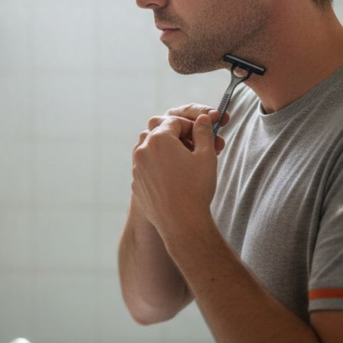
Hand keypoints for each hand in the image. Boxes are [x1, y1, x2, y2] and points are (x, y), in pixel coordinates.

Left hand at [131, 114, 217, 236]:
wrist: (182, 224)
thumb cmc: (196, 188)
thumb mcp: (206, 155)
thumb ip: (203, 132)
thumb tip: (203, 119)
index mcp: (159, 139)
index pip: (175, 121)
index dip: (191, 126)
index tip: (202, 135)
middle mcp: (142, 150)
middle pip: (158, 131)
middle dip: (175, 135)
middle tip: (192, 146)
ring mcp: (136, 167)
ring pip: (149, 148)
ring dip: (164, 148)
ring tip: (182, 159)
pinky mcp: (135, 183)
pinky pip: (145, 166)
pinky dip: (157, 165)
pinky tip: (172, 176)